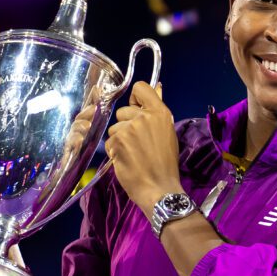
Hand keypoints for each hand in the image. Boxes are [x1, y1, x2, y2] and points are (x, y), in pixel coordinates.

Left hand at [105, 82, 182, 215]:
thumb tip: (157, 87)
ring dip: (120, 140)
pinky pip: (109, 142)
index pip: (141, 88)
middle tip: (138, 142)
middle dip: (126, 125)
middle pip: (123, 111)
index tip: (137, 110)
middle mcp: (144, 118)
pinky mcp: (117, 143)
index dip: (136, 99)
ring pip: (114, 128)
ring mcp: (129, 130)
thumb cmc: (165, 163)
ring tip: (134, 154)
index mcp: (160, 113)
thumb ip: (157, 111)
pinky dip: (115, 151)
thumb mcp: (167, 133)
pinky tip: (127, 161)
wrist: (160, 188)